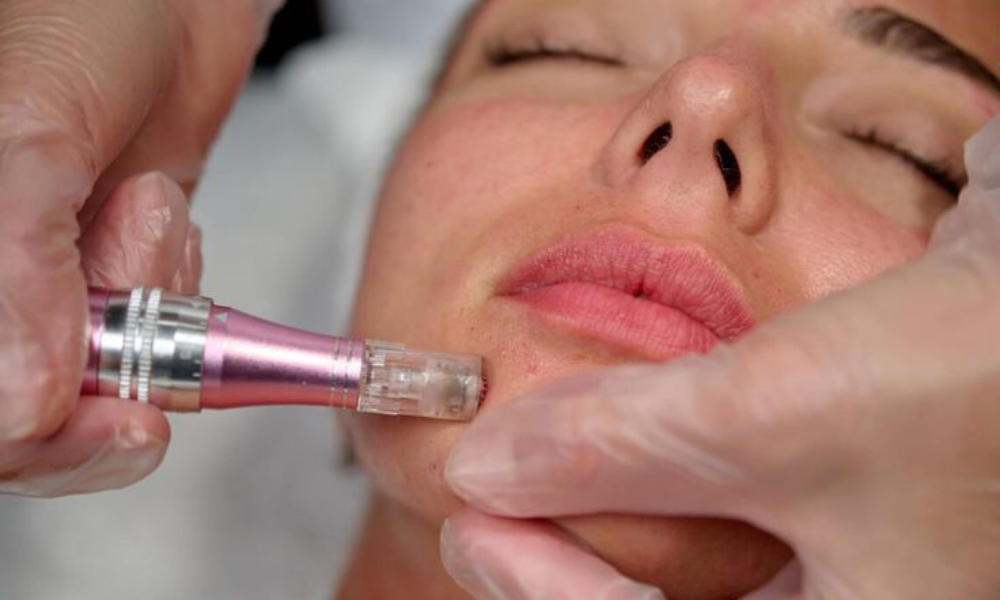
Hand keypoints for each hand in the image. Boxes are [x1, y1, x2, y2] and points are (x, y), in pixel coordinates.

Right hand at [0, 0, 273, 496]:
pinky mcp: (112, 282)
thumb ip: (18, 271)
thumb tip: (22, 412)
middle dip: (120, 372)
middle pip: (38, 422)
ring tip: (148, 202)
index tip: (129, 423)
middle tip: (154, 284)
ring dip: (156, 309)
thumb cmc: (82, 20)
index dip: (43, 442)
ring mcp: (51, 292)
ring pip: (110, 381)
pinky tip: (161, 213)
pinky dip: (181, 293)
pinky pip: (158, 339)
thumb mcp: (31, 130)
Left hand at [442, 117, 999, 599]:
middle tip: (486, 511)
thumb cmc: (976, 364)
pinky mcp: (864, 501)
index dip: (549, 593)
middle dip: (574, 563)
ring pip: (704, 567)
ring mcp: (874, 566)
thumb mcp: (773, 418)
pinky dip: (674, 481)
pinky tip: (626, 446)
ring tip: (535, 476)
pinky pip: (743, 517)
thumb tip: (481, 466)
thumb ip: (619, 449)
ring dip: (617, 516)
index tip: (469, 523)